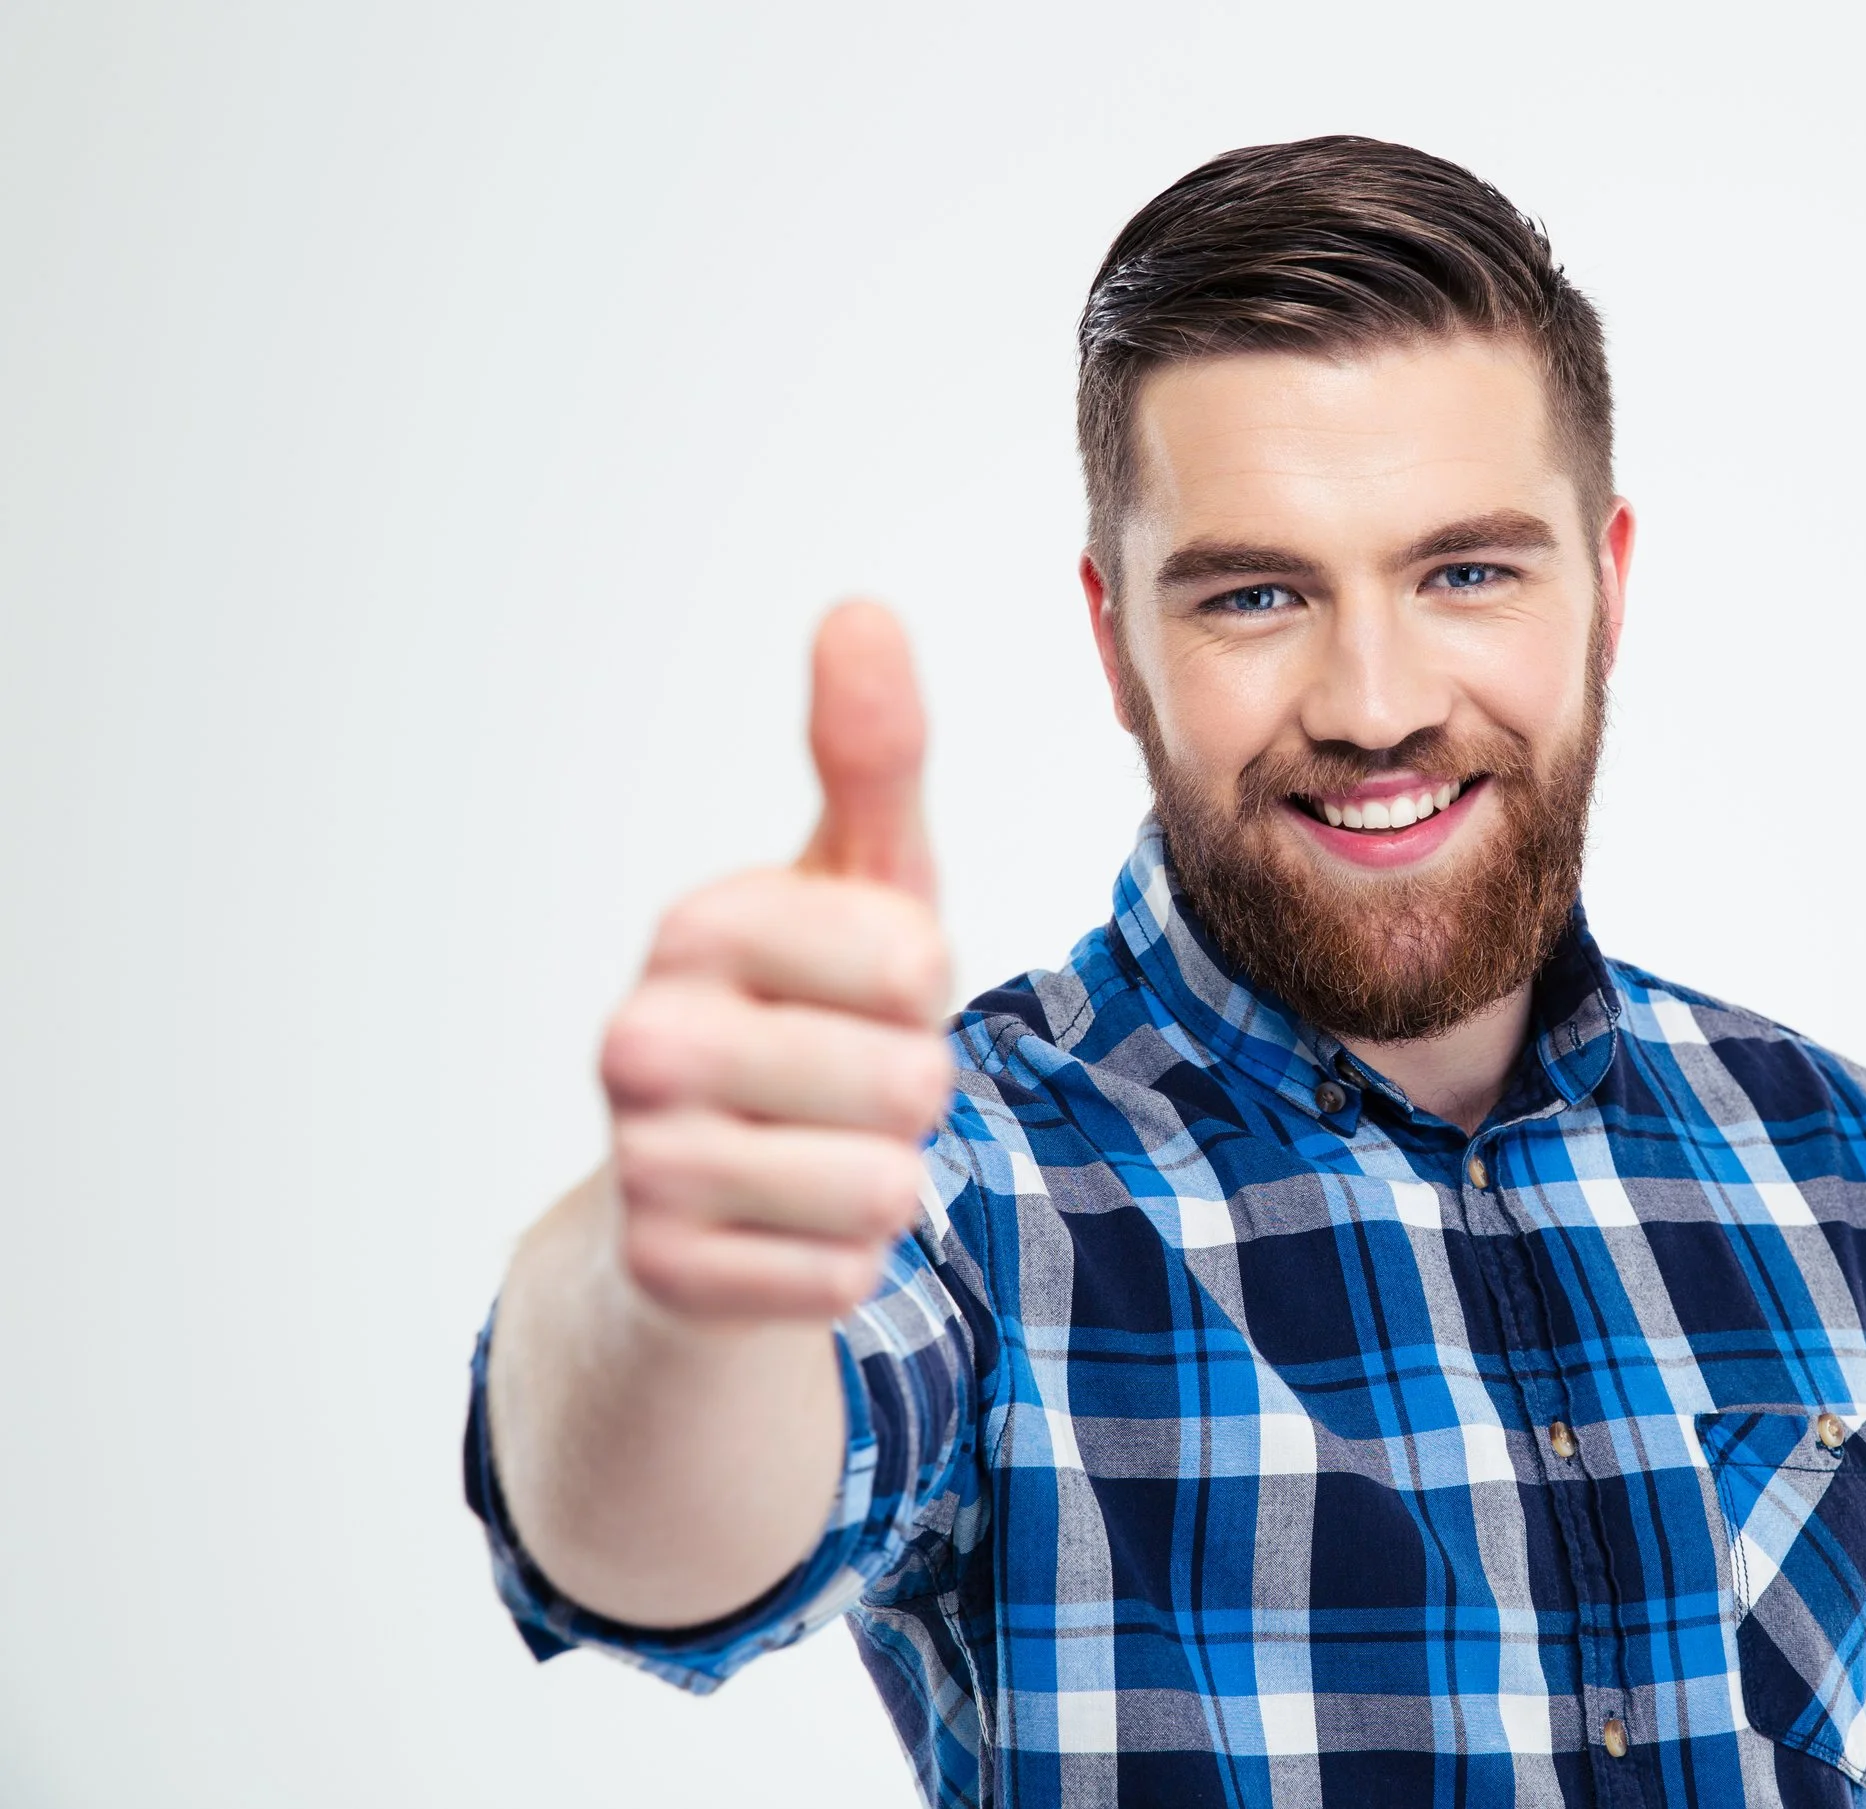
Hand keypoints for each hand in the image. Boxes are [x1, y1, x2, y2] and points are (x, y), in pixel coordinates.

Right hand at [596, 601, 951, 1324]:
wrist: (702, 1188)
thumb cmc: (807, 1010)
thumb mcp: (856, 881)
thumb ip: (871, 755)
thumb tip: (863, 609)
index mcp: (698, 926)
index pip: (911, 962)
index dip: (921, 985)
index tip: (864, 987)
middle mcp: (641, 1039)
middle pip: (908, 1084)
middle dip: (910, 1092)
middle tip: (842, 1083)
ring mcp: (642, 1164)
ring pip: (884, 1189)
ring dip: (884, 1181)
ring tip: (816, 1151)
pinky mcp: (665, 1277)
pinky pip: (844, 1279)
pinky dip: (843, 1262)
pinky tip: (783, 1226)